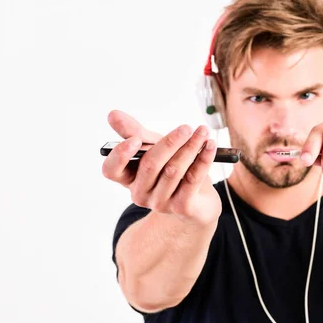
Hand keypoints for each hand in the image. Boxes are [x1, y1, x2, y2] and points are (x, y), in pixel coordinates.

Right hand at [102, 110, 220, 224]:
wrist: (199, 200)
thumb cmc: (173, 169)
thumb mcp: (155, 148)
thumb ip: (135, 132)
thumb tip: (112, 114)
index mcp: (129, 178)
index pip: (111, 170)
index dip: (120, 155)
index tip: (135, 139)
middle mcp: (140, 193)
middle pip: (150, 165)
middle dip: (169, 143)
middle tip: (186, 128)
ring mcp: (161, 203)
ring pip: (174, 170)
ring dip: (191, 147)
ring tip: (203, 132)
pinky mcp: (183, 207)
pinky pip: (193, 179)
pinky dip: (203, 159)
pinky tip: (210, 145)